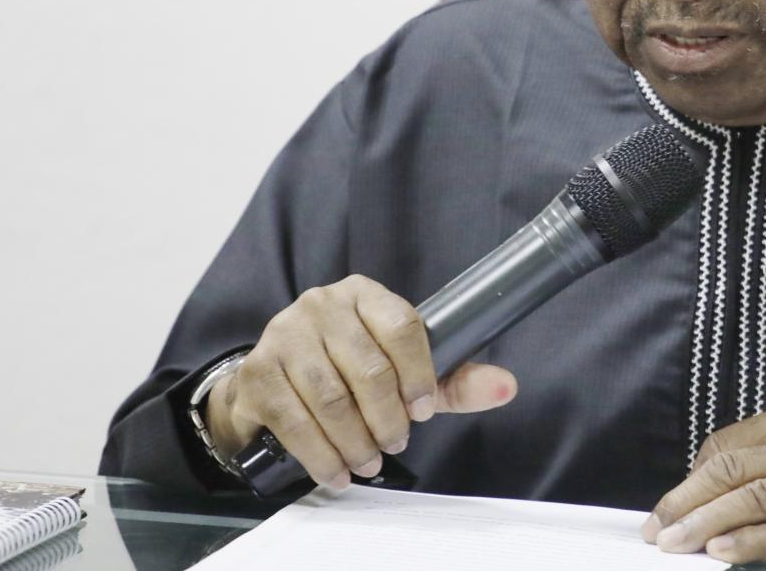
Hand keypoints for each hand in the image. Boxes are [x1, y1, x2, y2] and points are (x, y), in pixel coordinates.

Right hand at [205, 274, 516, 488]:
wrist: (277, 379)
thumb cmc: (348, 370)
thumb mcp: (403, 369)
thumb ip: (453, 380)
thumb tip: (506, 386)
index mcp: (364, 294)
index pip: (401, 325)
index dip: (418, 373)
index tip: (423, 410)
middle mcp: (322, 305)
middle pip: (367, 368)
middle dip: (387, 417)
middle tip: (395, 443)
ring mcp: (285, 335)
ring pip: (331, 398)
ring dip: (356, 441)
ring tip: (369, 462)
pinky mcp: (259, 372)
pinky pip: (295, 420)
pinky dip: (322, 455)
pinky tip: (338, 471)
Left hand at [642, 398, 765, 562]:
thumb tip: (722, 465)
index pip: (733, 443)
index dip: (694, 472)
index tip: (673, 497)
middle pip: (735, 471)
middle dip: (687, 500)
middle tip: (657, 525)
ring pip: (755, 502)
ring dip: (707, 524)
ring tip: (676, 542)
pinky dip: (753, 544)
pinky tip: (723, 552)